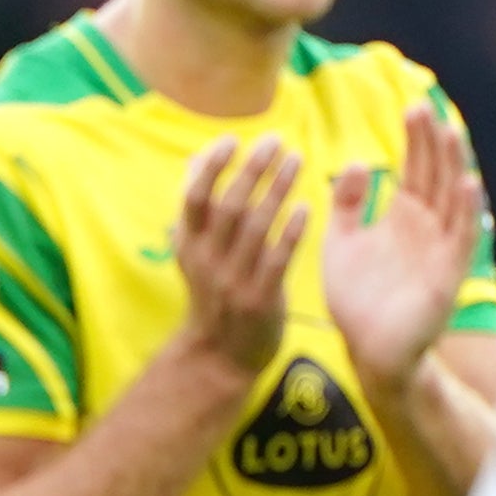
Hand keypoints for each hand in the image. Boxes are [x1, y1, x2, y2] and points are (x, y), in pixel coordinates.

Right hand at [167, 136, 309, 381]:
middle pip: (229, 206)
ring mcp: (232, 281)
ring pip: (256, 228)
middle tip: (276, 141)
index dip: (212, 166)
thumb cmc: (213, 292)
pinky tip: (306, 206)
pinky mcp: (259, 300)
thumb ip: (198, 207)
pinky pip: (277, 260)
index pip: (195, 197)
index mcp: (188, 244)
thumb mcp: (195, 252)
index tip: (232, 139)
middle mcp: (207, 260)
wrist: (220, 355)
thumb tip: (195, 159)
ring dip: (277, 190)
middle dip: (252, 169)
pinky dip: (291, 231)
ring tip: (296, 160)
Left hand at [325, 97, 488, 400]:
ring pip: (453, 199)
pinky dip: (468, 212)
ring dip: (454, 167)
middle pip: (436, 175)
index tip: (413, 108)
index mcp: (404, 217)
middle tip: (425, 108)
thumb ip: (346, 205)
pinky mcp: (448, 275)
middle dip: (433, 143)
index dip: (417, 139)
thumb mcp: (341, 243)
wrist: (368, 352)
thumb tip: (354, 163)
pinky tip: (469, 184)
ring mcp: (441, 250)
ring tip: (451, 133)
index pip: (416, 168)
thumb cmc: (356, 301)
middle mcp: (428, 228)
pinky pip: (462, 239)